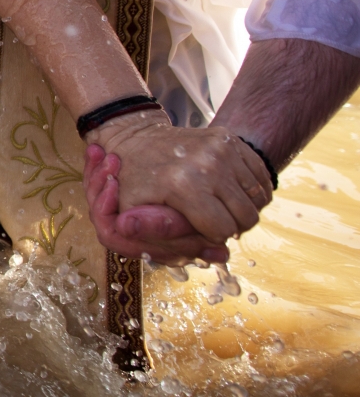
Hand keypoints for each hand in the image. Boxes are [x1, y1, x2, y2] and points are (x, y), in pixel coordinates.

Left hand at [87, 110, 273, 245]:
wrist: (135, 138)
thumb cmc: (133, 180)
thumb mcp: (135, 214)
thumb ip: (169, 241)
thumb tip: (220, 257)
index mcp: (184, 184)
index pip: (222, 230)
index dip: (212, 238)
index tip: (198, 230)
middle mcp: (209, 163)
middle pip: (247, 217)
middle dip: (231, 226)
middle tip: (211, 221)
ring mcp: (224, 148)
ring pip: (259, 199)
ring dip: (243, 209)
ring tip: (220, 206)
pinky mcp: (232, 140)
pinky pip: (262, 178)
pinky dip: (252, 191)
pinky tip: (230, 192)